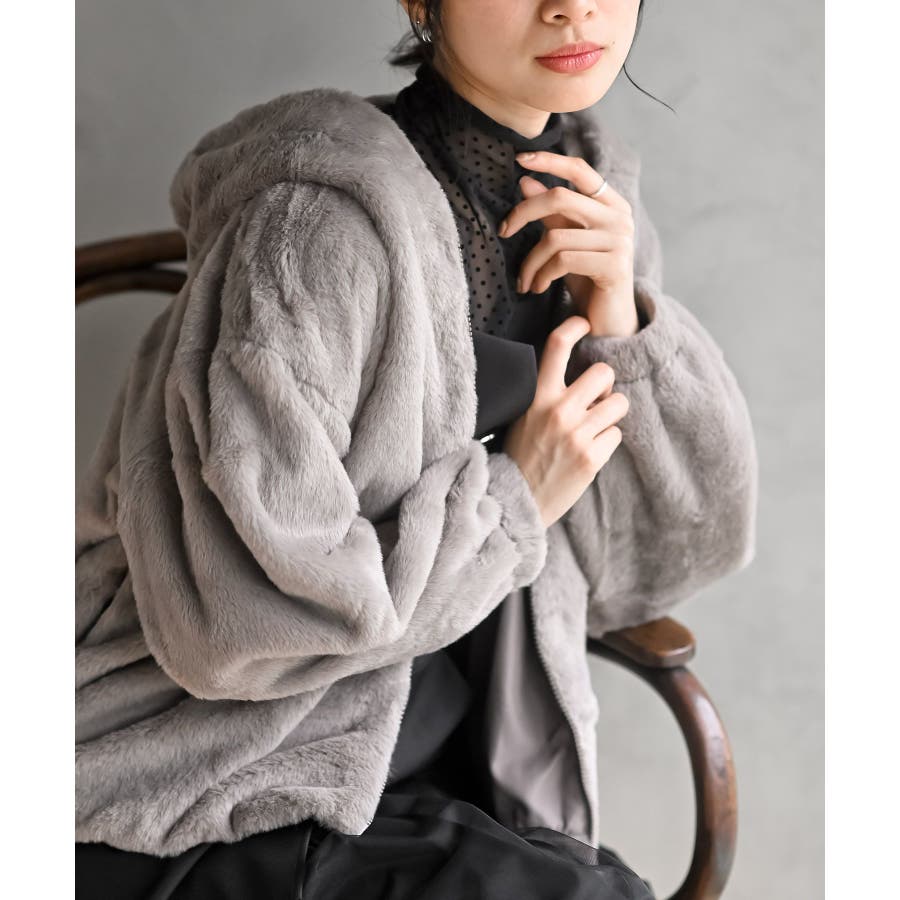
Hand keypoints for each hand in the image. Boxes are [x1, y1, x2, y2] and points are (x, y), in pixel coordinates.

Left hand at [498, 150, 639, 337]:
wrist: (609, 322)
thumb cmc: (587, 279)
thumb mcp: (566, 242)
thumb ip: (552, 213)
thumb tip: (526, 180)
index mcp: (611, 204)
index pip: (580, 170)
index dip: (549, 161)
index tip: (519, 159)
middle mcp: (619, 217)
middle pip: (559, 198)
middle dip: (523, 214)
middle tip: (503, 232)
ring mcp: (620, 240)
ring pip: (555, 236)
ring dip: (530, 262)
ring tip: (525, 281)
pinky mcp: (614, 265)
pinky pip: (562, 260)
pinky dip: (541, 275)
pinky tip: (536, 288)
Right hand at [502, 315, 628, 529]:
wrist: (516, 499)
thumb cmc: (521, 454)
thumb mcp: (523, 415)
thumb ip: (547, 393)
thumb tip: (578, 374)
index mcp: (537, 396)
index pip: (556, 346)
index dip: (574, 326)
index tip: (583, 323)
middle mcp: (558, 410)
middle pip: (604, 372)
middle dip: (605, 385)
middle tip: (595, 399)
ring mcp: (577, 434)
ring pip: (619, 404)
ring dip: (610, 415)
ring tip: (593, 428)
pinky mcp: (592, 457)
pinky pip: (616, 434)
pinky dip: (606, 442)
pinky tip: (588, 452)